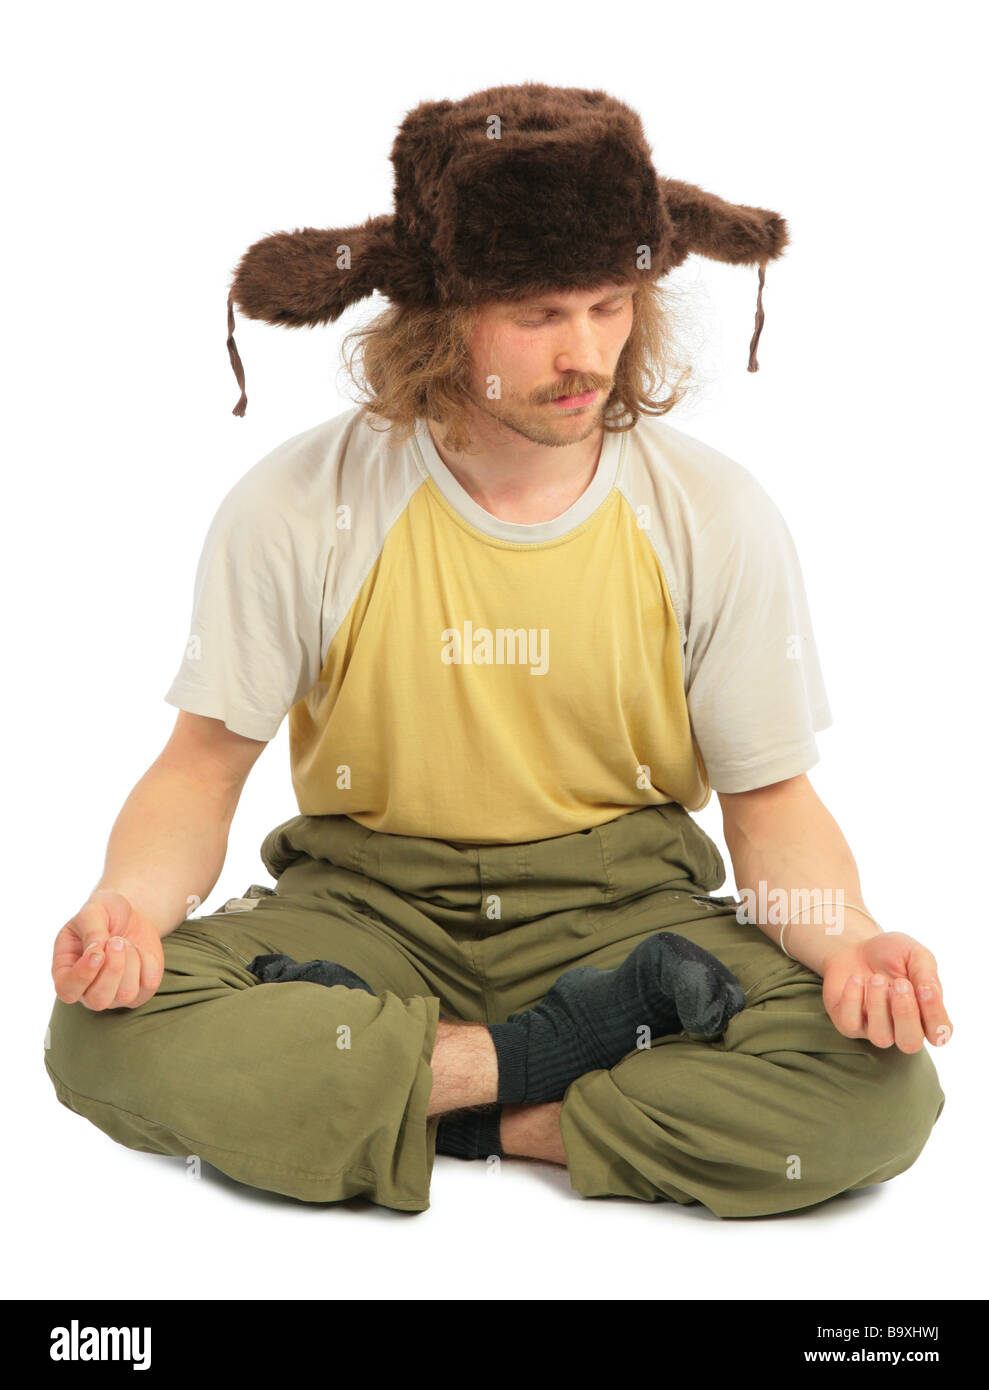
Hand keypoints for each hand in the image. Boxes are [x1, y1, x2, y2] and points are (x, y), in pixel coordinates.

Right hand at [52, 890, 164, 1010]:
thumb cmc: (103, 913)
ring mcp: (114, 995)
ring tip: (125, 943)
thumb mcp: (93, 911)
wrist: (129, 915)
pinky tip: (138, 950)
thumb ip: (91, 931)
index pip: (67, 990)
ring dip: (131, 962)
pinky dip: (148, 961)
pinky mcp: (140, 991)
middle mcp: (87, 990)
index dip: (83, 975)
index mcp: (66, 972)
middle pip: (98, 1000)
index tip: (98, 952)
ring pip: (126, 994)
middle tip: (117, 941)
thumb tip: (97, 952)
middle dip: (113, 968)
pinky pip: (149, 984)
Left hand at [822, 931, 951, 1052]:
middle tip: (899, 983)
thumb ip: (927, 973)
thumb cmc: (890, 954)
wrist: (853, 946)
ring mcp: (875, 1029)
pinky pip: (851, 1024)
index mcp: (925, 1015)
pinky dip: (853, 999)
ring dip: (878, 1005)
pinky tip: (856, 979)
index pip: (939, 1033)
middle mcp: (901, 1028)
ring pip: (881, 1037)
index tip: (926, 989)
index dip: (935, 1015)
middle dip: (905, 1013)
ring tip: (876, 978)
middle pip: (910, 1044)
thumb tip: (930, 992)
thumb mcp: (914, 954)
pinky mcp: (849, 1024)